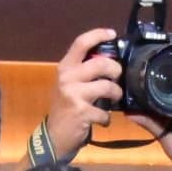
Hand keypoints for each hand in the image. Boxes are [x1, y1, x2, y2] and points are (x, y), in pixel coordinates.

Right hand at [44, 27, 122, 164]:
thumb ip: (83, 72)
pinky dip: (107, 118)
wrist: (53, 136)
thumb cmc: (65, 109)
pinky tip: (101, 120)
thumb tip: (109, 61)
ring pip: (107, 87)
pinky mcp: (81, 112)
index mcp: (65, 67)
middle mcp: (68, 77)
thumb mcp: (69, 85)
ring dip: (116, 94)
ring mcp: (74, 95)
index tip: (112, 33)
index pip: (81, 43)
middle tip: (118, 77)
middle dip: (116, 70)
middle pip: (101, 63)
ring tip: (114, 100)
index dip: (98, 34)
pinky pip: (105, 112)